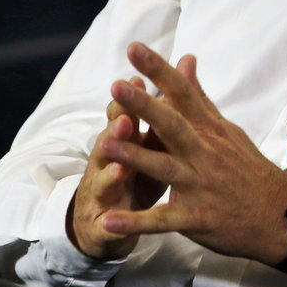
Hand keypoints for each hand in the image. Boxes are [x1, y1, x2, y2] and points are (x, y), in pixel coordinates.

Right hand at [68, 76, 164, 259]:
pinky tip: (111, 223)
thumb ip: (162, 107)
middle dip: (118, 130)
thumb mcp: (152, 140)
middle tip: (125, 119)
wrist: (104, 222)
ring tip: (116, 166)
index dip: (131, 101)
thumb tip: (183, 62)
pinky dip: (115, 223)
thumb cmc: (136, 172)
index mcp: (125, 140)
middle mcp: (108, 161)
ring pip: (104, 179)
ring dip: (110, 171)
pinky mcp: (103, 223)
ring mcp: (103, 192)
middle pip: (112, 142)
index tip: (138, 81)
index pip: (126, 115)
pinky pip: (109, 223)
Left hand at [93, 42, 286, 265]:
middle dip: (144, 106)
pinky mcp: (195, 217)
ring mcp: (200, 185)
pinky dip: (136, 221)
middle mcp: (204, 153)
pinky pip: (163, 220)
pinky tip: (109, 221)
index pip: (182, 93)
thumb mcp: (226, 129)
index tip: (134, 48)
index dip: (158, 70)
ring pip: (164, 168)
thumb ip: (199, 98)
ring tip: (105, 144)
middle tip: (117, 85)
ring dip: (135, 157)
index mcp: (209, 130)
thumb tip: (186, 59)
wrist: (280, 213)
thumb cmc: (247, 169)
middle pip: (172, 125)